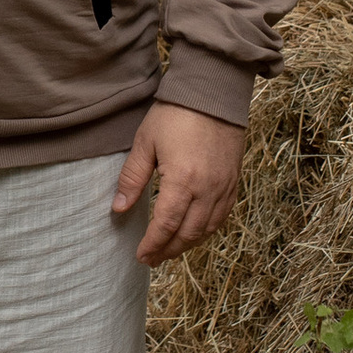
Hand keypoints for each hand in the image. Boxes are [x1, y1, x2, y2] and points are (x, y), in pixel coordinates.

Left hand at [112, 103, 246, 266]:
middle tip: (151, 259)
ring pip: (207, 229)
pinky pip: (222, 217)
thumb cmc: (176, 114)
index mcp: (183, 181)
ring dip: (187, 244)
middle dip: (168, 251)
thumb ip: (132, 179)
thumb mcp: (145, 143)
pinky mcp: (234, 182)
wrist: (214, 92)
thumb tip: (118, 209)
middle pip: (188, 234)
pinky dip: (206, 230)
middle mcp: (207, 190)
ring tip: (169, 250)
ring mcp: (224, 187)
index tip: (140, 255)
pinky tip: (194, 233)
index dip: (152, 245)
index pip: (166, 226)